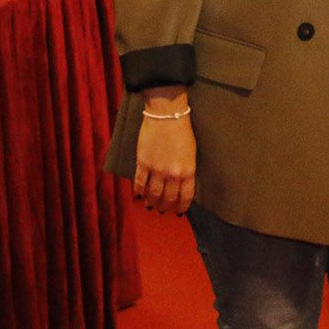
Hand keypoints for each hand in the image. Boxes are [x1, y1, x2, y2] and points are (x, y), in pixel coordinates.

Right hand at [134, 86, 195, 214]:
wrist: (167, 115)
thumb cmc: (183, 131)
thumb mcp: (191, 153)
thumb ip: (186, 170)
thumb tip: (180, 185)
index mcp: (188, 171)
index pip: (185, 196)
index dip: (181, 206)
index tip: (178, 212)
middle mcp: (172, 174)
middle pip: (167, 198)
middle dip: (165, 207)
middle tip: (163, 210)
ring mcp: (156, 169)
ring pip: (152, 194)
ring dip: (152, 202)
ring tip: (151, 206)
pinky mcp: (143, 163)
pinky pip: (139, 183)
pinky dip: (138, 192)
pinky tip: (138, 196)